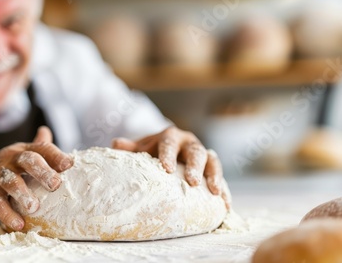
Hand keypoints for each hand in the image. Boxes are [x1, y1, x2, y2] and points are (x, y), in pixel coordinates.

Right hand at [0, 126, 73, 230]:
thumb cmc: (2, 170)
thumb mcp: (18, 156)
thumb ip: (35, 147)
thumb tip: (47, 131)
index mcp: (22, 151)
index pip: (41, 149)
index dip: (56, 155)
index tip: (70, 164)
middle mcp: (9, 160)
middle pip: (27, 160)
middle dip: (42, 171)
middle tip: (56, 184)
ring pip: (11, 182)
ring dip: (23, 194)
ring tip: (34, 207)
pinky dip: (8, 215)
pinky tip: (19, 224)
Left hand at [112, 126, 230, 208]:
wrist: (169, 148)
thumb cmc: (152, 150)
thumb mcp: (141, 147)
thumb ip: (130, 148)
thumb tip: (115, 144)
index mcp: (171, 136)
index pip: (169, 144)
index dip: (168, 155)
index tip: (166, 169)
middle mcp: (190, 143)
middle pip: (196, 152)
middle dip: (196, 167)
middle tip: (193, 182)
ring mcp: (204, 155)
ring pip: (213, 162)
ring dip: (215, 177)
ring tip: (216, 193)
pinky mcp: (212, 169)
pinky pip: (222, 178)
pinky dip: (225, 192)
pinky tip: (226, 206)